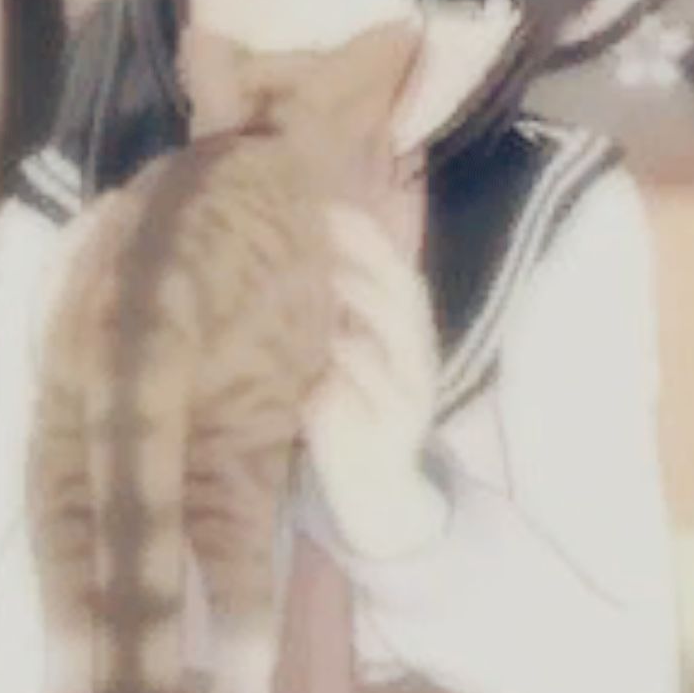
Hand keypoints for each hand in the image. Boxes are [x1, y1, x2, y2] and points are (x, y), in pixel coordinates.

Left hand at [304, 205, 447, 558]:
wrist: (370, 487)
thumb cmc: (343, 410)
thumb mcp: (332, 356)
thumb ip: (323, 314)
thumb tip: (279, 258)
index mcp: (399, 328)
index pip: (391, 268)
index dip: (365, 236)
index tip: (326, 205)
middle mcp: (413, 350)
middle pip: (404, 292)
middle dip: (371, 256)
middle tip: (329, 227)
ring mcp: (413, 385)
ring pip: (405, 333)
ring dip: (369, 302)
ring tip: (334, 276)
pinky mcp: (403, 422)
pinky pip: (388, 386)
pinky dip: (363, 363)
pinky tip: (337, 346)